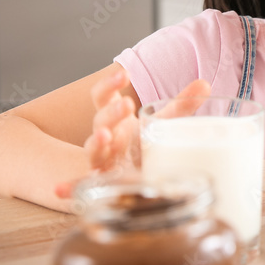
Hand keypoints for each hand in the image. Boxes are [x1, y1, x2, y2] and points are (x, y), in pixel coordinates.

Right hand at [54, 72, 211, 198]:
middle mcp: (105, 136)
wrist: (133, 172)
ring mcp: (101, 160)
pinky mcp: (103, 183)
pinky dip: (69, 187)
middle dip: (111, 113)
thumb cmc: (143, 144)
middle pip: (100, 120)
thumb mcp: (160, 123)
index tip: (123, 74)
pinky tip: (60, 189)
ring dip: (95, 142)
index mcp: (115, 117)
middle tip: (126, 105)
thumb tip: (204, 84)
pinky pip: (83, 186)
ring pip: (92, 149)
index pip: (103, 96)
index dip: (109, 84)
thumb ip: (181, 106)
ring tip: (104, 136)